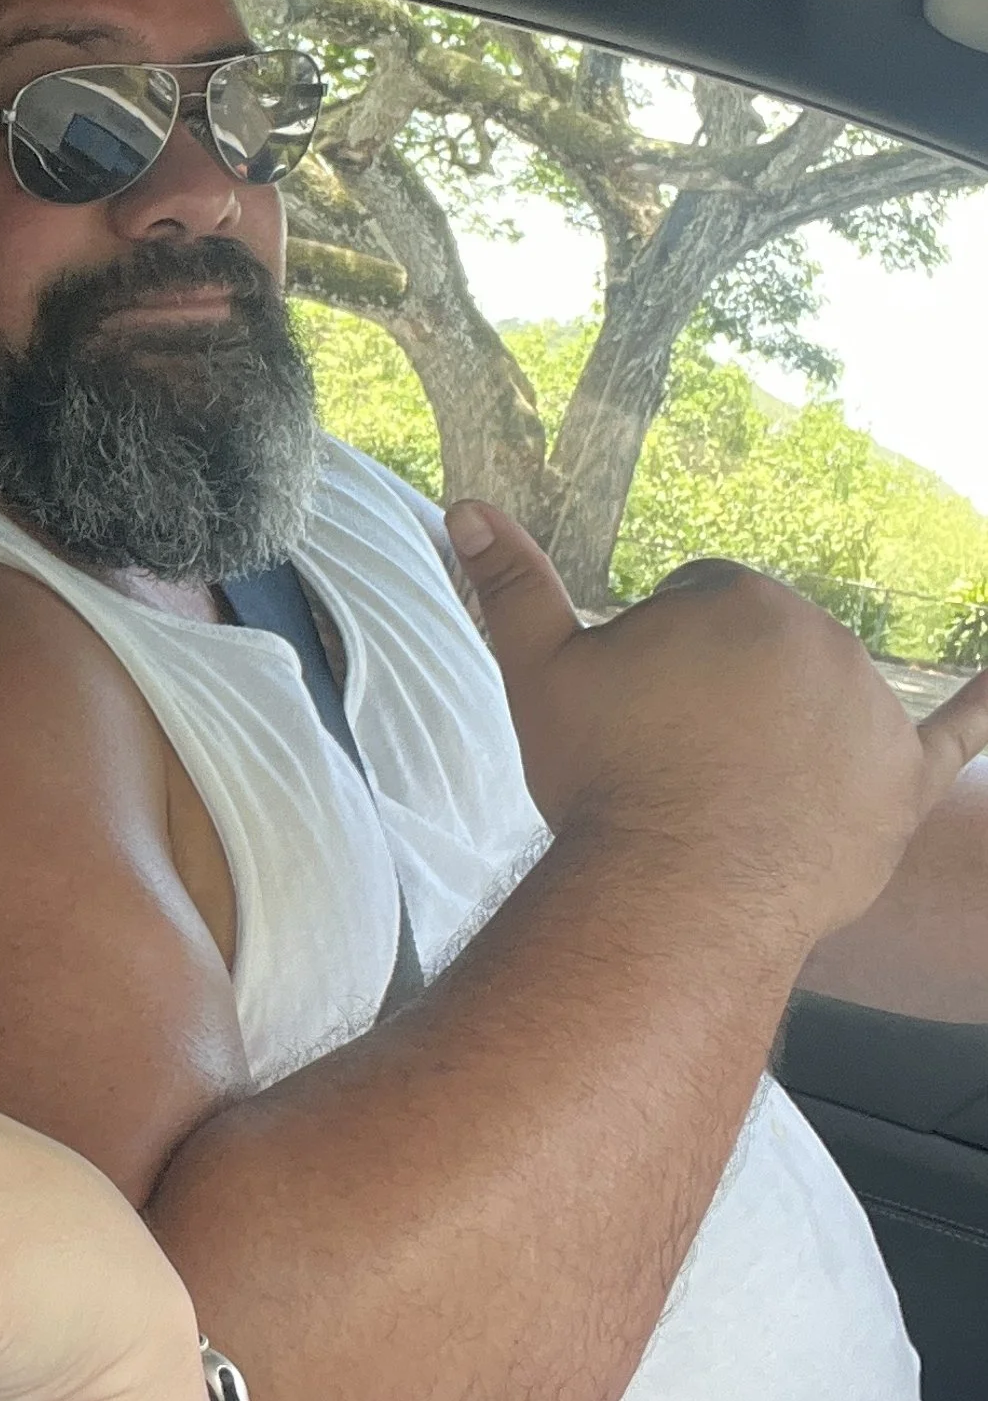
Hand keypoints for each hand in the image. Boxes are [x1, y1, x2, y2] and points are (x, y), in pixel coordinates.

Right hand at [448, 500, 987, 946]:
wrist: (673, 896)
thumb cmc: (602, 783)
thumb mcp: (538, 676)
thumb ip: (509, 584)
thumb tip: (464, 505)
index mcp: (735, 595)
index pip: (695, 604)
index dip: (657, 662)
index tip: (636, 719)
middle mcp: (820, 634)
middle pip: (762, 648)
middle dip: (723, 693)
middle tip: (672, 765)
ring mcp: (870, 709)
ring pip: (824, 696)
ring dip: (789, 728)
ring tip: (730, 799)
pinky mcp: (903, 780)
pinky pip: (958, 732)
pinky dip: (984, 706)